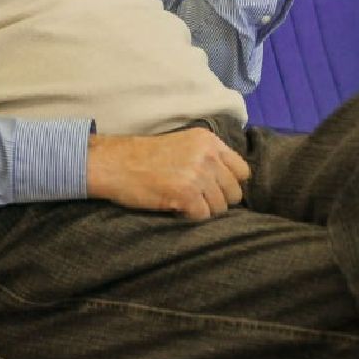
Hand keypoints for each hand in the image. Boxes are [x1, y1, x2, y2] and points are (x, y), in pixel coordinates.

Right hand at [86, 128, 250, 218]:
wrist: (115, 163)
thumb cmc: (145, 157)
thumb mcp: (183, 145)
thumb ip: (208, 157)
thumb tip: (231, 182)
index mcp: (209, 141)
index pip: (242, 170)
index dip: (230, 183)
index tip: (215, 189)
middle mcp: (208, 155)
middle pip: (234, 192)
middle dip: (219, 200)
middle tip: (197, 200)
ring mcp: (198, 174)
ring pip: (220, 207)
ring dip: (204, 210)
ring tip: (183, 203)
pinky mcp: (187, 193)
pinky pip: (203, 216)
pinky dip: (191, 217)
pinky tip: (176, 207)